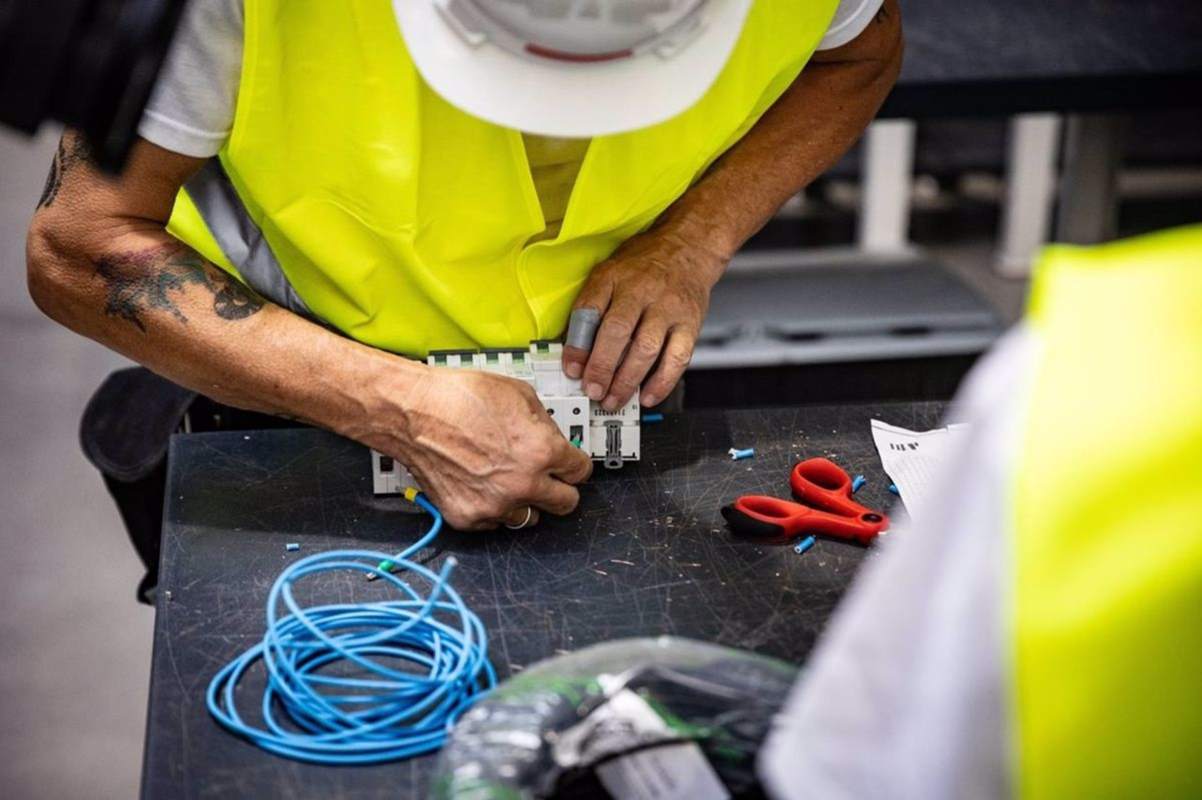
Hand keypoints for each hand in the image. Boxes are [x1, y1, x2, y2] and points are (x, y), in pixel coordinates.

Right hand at [367, 366, 591, 530]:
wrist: (411, 411)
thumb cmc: (458, 397)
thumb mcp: (519, 394)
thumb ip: (546, 424)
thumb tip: (555, 439)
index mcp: (542, 452)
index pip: (581, 472)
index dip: (576, 465)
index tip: (571, 466)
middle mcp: (523, 485)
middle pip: (566, 504)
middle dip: (561, 489)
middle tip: (550, 479)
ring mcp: (494, 506)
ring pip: (530, 519)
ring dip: (526, 502)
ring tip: (507, 479)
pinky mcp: (468, 518)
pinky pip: (494, 522)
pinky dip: (492, 507)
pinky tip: (481, 483)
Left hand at [562, 227, 726, 409]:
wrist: (688, 248)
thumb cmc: (644, 266)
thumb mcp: (609, 273)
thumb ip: (591, 306)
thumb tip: (574, 349)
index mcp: (614, 277)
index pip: (589, 310)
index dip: (577, 344)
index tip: (571, 368)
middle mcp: (641, 291)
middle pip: (617, 332)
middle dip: (601, 368)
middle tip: (592, 390)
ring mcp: (668, 308)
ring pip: (646, 349)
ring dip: (627, 381)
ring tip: (613, 399)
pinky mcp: (690, 324)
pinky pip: (677, 358)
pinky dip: (661, 382)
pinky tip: (646, 395)